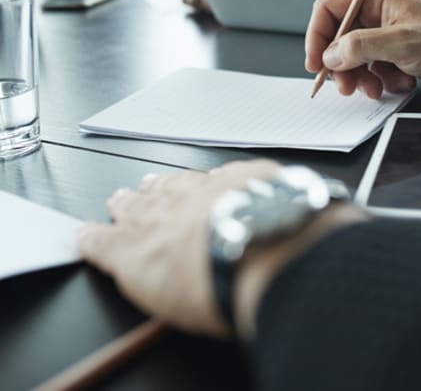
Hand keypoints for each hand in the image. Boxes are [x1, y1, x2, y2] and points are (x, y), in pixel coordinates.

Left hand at [77, 160, 365, 337]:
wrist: (265, 244)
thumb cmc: (290, 230)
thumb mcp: (305, 206)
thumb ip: (303, 201)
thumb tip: (323, 206)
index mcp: (237, 184)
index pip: (210, 183)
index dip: (196, 186)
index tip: (191, 184)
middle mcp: (196, 193)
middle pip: (170, 187)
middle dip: (157, 187)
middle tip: (145, 184)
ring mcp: (165, 216)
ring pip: (136, 206)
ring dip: (127, 204)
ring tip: (119, 200)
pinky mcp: (133, 249)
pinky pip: (102, 240)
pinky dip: (92, 238)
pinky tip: (85, 236)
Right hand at [305, 0, 420, 98]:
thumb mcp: (401, 43)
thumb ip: (361, 47)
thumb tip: (330, 55)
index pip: (329, 10)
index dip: (317, 37)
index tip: (316, 63)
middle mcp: (376, 11)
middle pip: (338, 38)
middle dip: (342, 66)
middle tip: (347, 87)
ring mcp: (384, 31)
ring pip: (354, 57)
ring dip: (363, 77)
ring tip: (377, 89)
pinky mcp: (392, 50)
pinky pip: (372, 67)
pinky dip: (381, 79)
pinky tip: (400, 81)